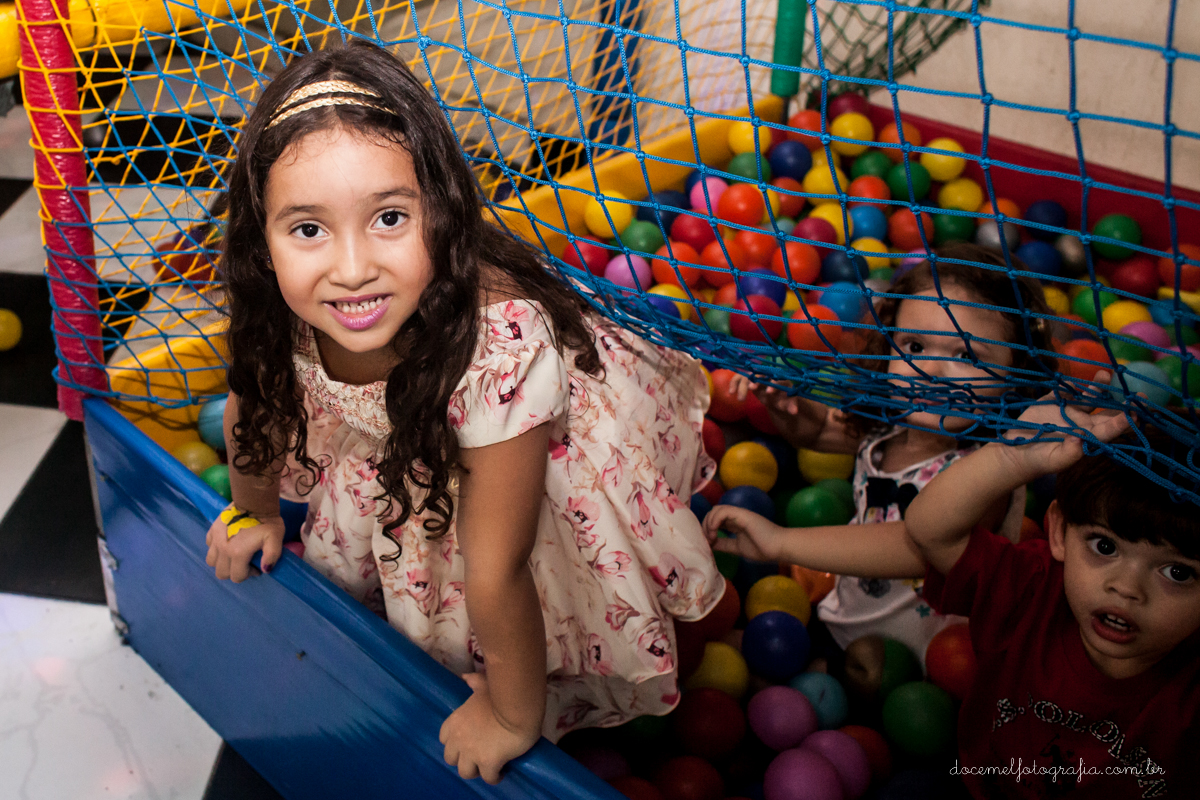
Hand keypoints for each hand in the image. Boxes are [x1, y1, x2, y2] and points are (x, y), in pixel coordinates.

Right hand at [205, 510, 284, 581]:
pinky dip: (216, 549)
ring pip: (211, 562)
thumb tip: (264, 569)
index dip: (248, 574)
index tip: (256, 566)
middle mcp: (223, 549)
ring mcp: (215, 539)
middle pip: (222, 573)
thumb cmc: (267, 521)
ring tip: (234, 556)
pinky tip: (227, 544)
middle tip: (245, 562)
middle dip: (234, 572)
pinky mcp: (212, 530)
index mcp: (238, 553)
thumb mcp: (275, 539)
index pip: (237, 577)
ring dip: (222, 563)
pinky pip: (209, 546)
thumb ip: (272, 556)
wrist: (254, 501)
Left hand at [440, 672, 539, 783]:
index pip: (443, 738)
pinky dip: (494, 777)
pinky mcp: (488, 763)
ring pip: (465, 772)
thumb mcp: (485, 685)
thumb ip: (474, 682)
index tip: (466, 740)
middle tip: (476, 755)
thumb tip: (465, 676)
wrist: (517, 707)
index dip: (454, 741)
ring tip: (487, 766)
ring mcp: (472, 753)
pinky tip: (502, 772)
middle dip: (462, 759)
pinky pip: (488, 778)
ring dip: (476, 770)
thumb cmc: (500, 694)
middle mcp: (459, 739)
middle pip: (450, 759)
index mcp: (456, 721)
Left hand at [703, 504, 786, 561]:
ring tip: (711, 537)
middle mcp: (735, 516)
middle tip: (707, 541)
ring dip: (708, 523)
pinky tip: (714, 532)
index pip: (715, 520)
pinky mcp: (742, 514)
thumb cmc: (763, 549)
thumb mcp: (738, 548)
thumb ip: (725, 544)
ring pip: (716, 510)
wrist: (779, 548)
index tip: (707, 544)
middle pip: (712, 513)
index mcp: (735, 523)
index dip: (707, 529)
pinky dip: (714, 520)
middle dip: (705, 526)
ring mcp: (738, 514)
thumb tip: (709, 545)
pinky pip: (722, 511)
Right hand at [730, 375, 803, 416]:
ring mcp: (757, 375)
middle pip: (761, 373)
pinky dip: (734, 383)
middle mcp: (768, 374)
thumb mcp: (788, 402)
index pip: (778, 378)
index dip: (774, 384)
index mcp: (780, 378)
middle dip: (756, 381)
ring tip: (741, 399)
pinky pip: (739, 377)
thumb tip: (794, 412)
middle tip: (752, 389)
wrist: (775, 394)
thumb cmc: (783, 397)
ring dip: (743, 384)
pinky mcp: (748, 378)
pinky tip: (731, 392)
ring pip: (748, 375)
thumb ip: (791, 406)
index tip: (769, 392)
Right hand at [999, 389, 1131, 476]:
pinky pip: (1066, 391)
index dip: (1123, 422)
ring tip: (1105, 374)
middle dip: (1123, 403)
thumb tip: (1080, 441)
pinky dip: (1071, 385)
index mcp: (1088, 438)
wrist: (1015, 452)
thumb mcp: (1053, 461)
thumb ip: (1068, 454)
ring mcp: (1068, 411)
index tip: (1134, 414)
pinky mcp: (1053, 402)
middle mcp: (1083, 423)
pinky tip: (1073, 382)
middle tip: (1139, 395)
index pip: (1110, 429)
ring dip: (1099, 387)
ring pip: (1090, 397)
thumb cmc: (1037, 461)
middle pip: (1107, 411)